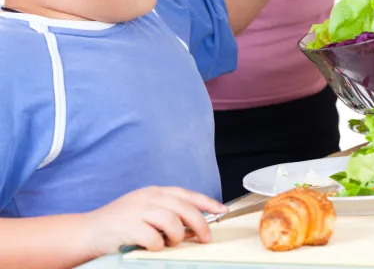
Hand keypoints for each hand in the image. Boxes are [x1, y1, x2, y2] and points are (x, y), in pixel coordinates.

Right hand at [82, 186, 226, 256]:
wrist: (87, 232)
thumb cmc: (118, 225)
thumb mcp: (144, 211)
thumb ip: (166, 213)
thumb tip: (193, 226)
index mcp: (154, 192)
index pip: (186, 194)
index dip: (206, 202)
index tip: (221, 210)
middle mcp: (148, 197)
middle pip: (183, 207)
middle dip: (199, 223)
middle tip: (206, 238)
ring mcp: (137, 210)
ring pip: (171, 220)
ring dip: (177, 236)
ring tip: (172, 243)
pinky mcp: (128, 226)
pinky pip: (153, 238)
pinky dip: (157, 246)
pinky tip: (152, 247)